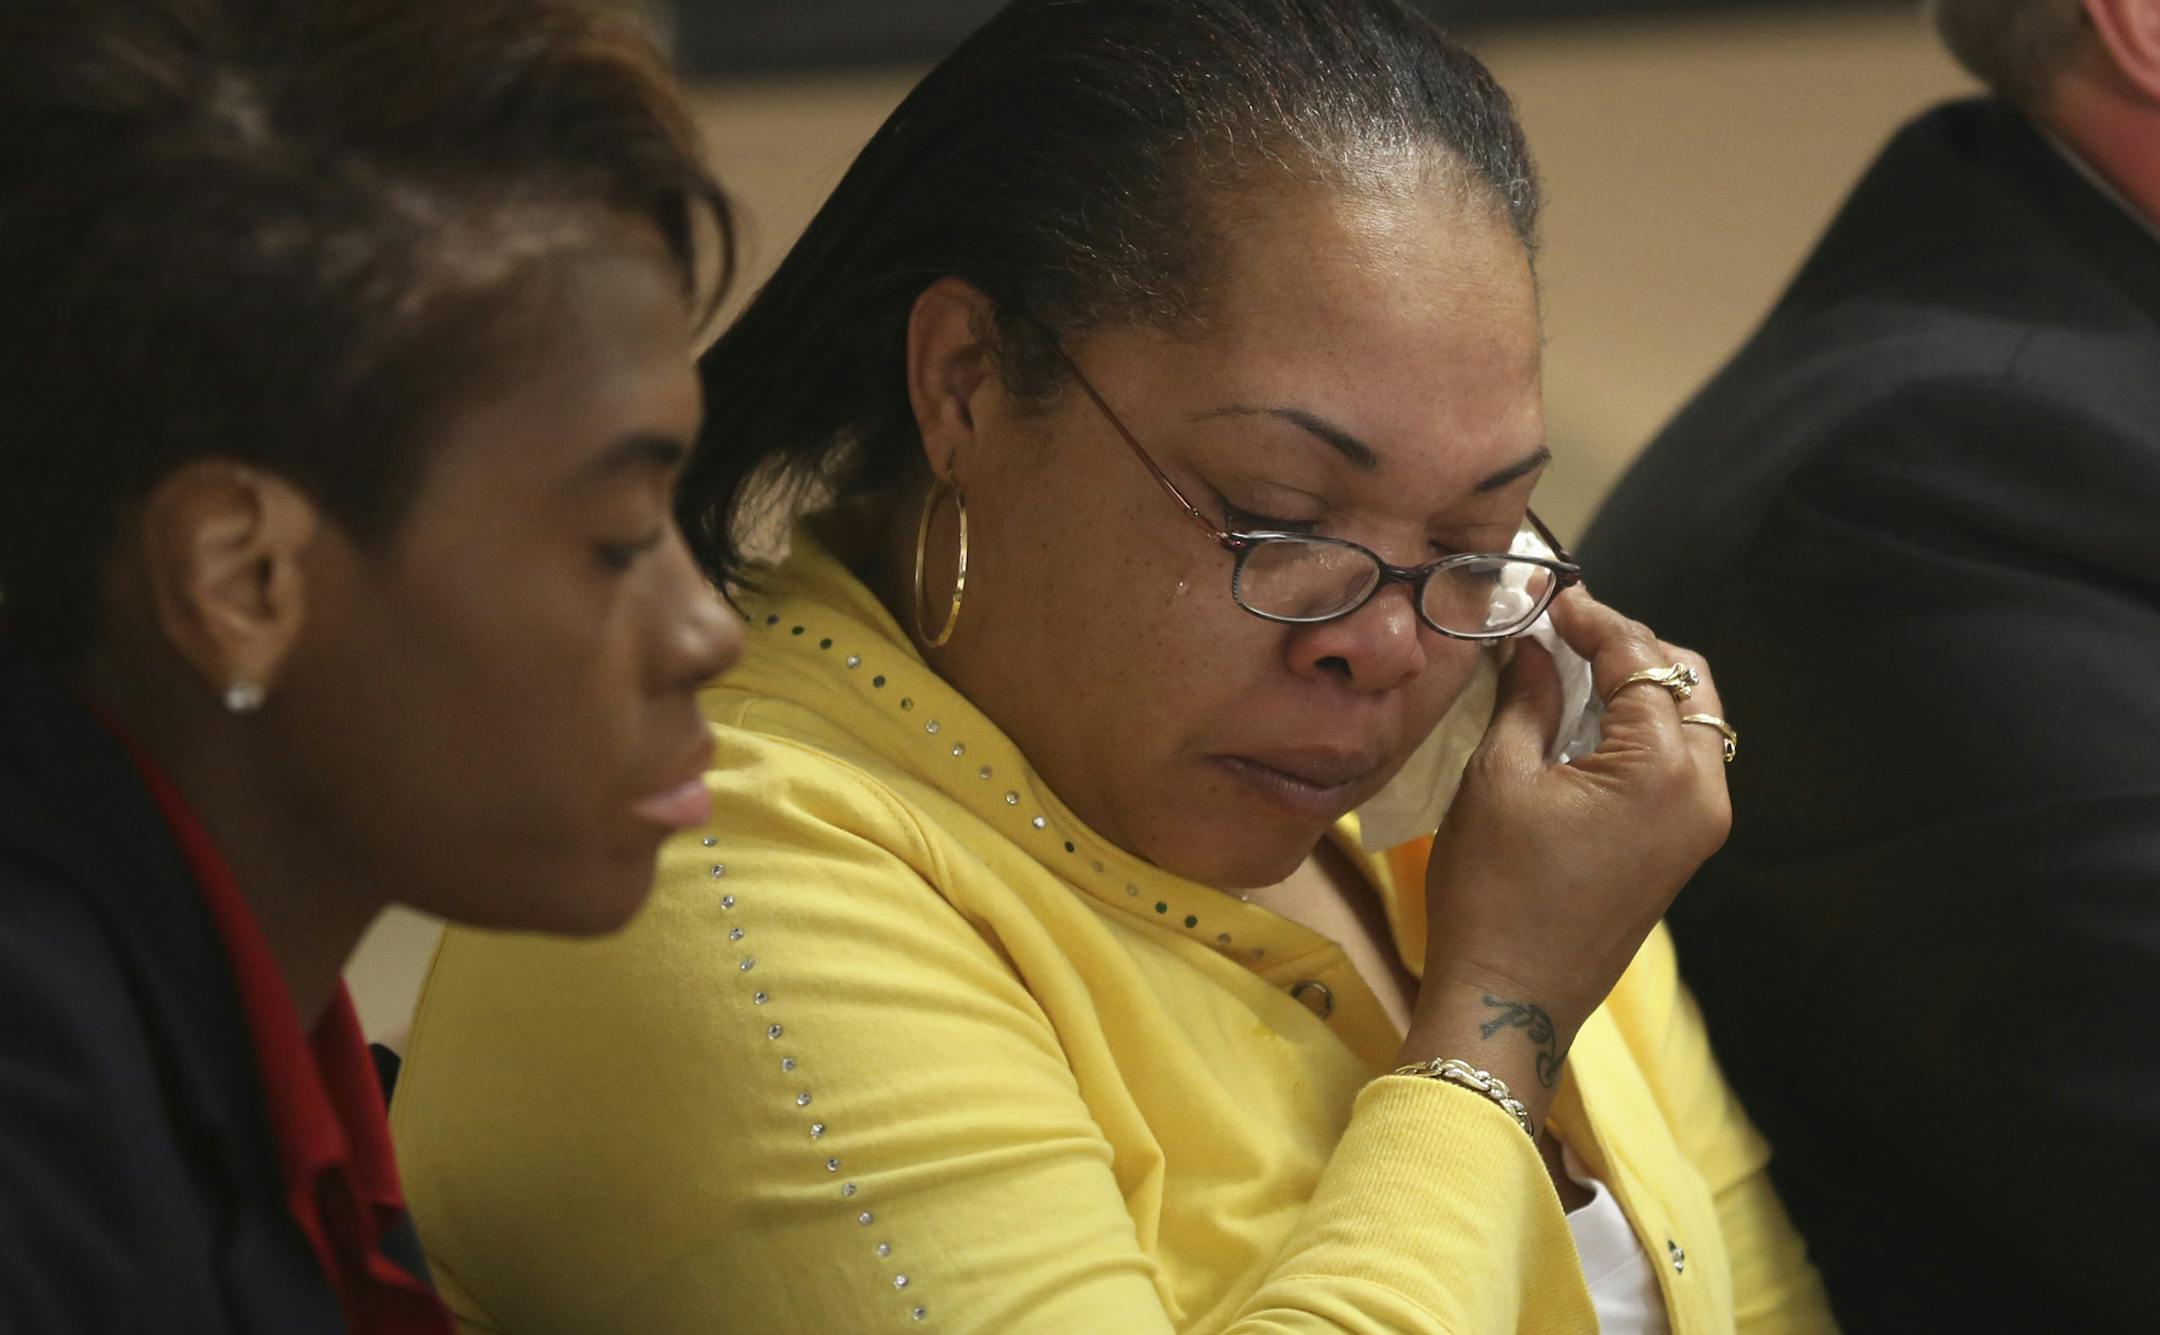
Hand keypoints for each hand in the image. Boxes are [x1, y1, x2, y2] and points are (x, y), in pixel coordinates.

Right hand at [1402, 587, 1731, 1109]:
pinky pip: (1680, 760)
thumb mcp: (1499, 779)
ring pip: (1691, 719)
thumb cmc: (1492, 890)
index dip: (1594, 618)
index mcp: (1662, 768)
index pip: (1640, 660)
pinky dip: (1643, 727)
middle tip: (1563, 630)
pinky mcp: (1685, 846)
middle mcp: (1704, 791)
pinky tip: (1585, 720)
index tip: (1549, 594)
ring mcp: (1701, 823)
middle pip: (1687, 680)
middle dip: (1629, 645)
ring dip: (1639, 685)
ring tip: (1570, 668)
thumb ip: (1527, 696)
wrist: (1512, 998)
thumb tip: (1533, 643)